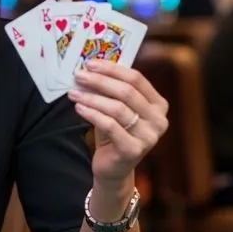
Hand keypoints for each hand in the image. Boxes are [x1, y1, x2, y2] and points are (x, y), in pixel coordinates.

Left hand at [67, 59, 168, 184]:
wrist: (113, 167)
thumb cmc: (113, 133)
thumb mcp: (114, 108)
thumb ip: (109, 90)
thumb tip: (89, 69)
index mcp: (158, 104)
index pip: (136, 79)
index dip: (112, 69)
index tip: (90, 63)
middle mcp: (159, 120)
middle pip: (127, 92)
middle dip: (99, 81)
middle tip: (78, 75)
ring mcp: (149, 136)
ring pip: (117, 108)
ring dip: (92, 98)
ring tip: (73, 93)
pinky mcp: (134, 150)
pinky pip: (110, 126)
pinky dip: (92, 114)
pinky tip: (79, 108)